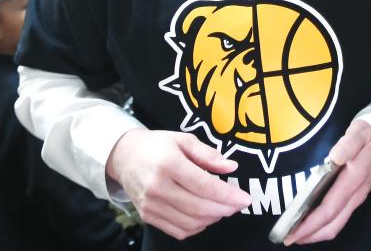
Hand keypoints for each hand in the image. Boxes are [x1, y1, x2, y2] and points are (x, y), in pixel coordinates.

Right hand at [105, 129, 250, 239]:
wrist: (124, 156)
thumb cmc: (157, 145)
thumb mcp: (184, 140)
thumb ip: (209, 154)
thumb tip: (232, 167)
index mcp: (169, 164)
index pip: (204, 186)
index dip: (228, 195)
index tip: (245, 198)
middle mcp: (158, 187)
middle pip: (199, 208)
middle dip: (225, 209)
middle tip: (239, 204)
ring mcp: (151, 205)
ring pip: (190, 223)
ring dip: (212, 219)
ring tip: (223, 208)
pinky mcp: (148, 216)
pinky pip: (178, 230)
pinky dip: (196, 227)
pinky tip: (205, 215)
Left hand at [284, 120, 370, 244]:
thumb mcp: (359, 133)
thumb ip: (347, 145)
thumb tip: (335, 156)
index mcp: (353, 179)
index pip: (329, 209)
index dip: (311, 224)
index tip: (292, 231)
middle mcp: (356, 193)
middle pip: (333, 224)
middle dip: (310, 235)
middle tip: (288, 238)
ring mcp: (358, 197)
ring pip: (338, 223)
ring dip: (317, 232)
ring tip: (297, 233)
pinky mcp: (358, 195)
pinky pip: (341, 217)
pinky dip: (325, 224)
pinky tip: (314, 221)